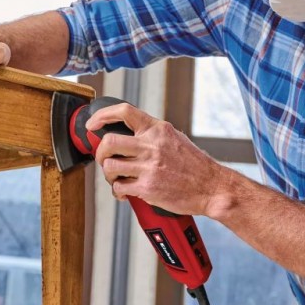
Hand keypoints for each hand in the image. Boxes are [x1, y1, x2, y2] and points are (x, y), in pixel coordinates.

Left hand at [85, 102, 232, 217]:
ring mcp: (149, 167)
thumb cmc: (195, 165)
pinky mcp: (148, 188)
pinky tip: (125, 192)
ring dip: (109, 175)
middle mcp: (152, 145)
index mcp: (158, 129)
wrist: (212, 187)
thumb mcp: (175, 138)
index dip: (102, 116)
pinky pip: (120, 188)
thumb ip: (153, 135)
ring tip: (117, 179)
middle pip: (108, 142)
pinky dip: (118, 192)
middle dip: (99, 153)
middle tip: (103, 159)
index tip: (92, 124)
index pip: (124, 112)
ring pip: (110, 167)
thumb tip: (128, 135)